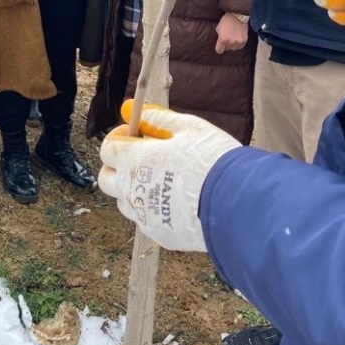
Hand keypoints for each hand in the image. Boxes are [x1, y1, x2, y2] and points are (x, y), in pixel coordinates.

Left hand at [99, 100, 240, 250]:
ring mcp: (144, 217)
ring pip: (125, 201)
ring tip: (165, 179)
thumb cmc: (213, 159)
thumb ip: (156, 118)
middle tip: (145, 157)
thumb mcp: (188, 128)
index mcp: (134, 161)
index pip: (107, 148)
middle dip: (120, 166)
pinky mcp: (160, 235)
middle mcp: (132, 191)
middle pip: (107, 179)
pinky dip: (154, 209)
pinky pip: (146, 219)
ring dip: (135, 189)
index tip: (139, 134)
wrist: (237, 203)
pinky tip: (178, 201)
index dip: (121, 137)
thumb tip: (132, 109)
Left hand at [214, 12, 248, 53]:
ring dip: (233, 44)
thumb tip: (220, 42)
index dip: (219, 47)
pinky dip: (238, 43)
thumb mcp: (218, 28)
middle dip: (226, 44)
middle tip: (228, 37)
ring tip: (233, 37)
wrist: (238, 15)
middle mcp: (230, 43)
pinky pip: (240, 46)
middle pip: (227, 49)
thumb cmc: (226, 20)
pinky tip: (237, 37)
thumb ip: (219, 37)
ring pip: (234, 48)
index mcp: (222, 40)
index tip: (220, 45)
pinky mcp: (244, 41)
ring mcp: (238, 42)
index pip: (219, 50)